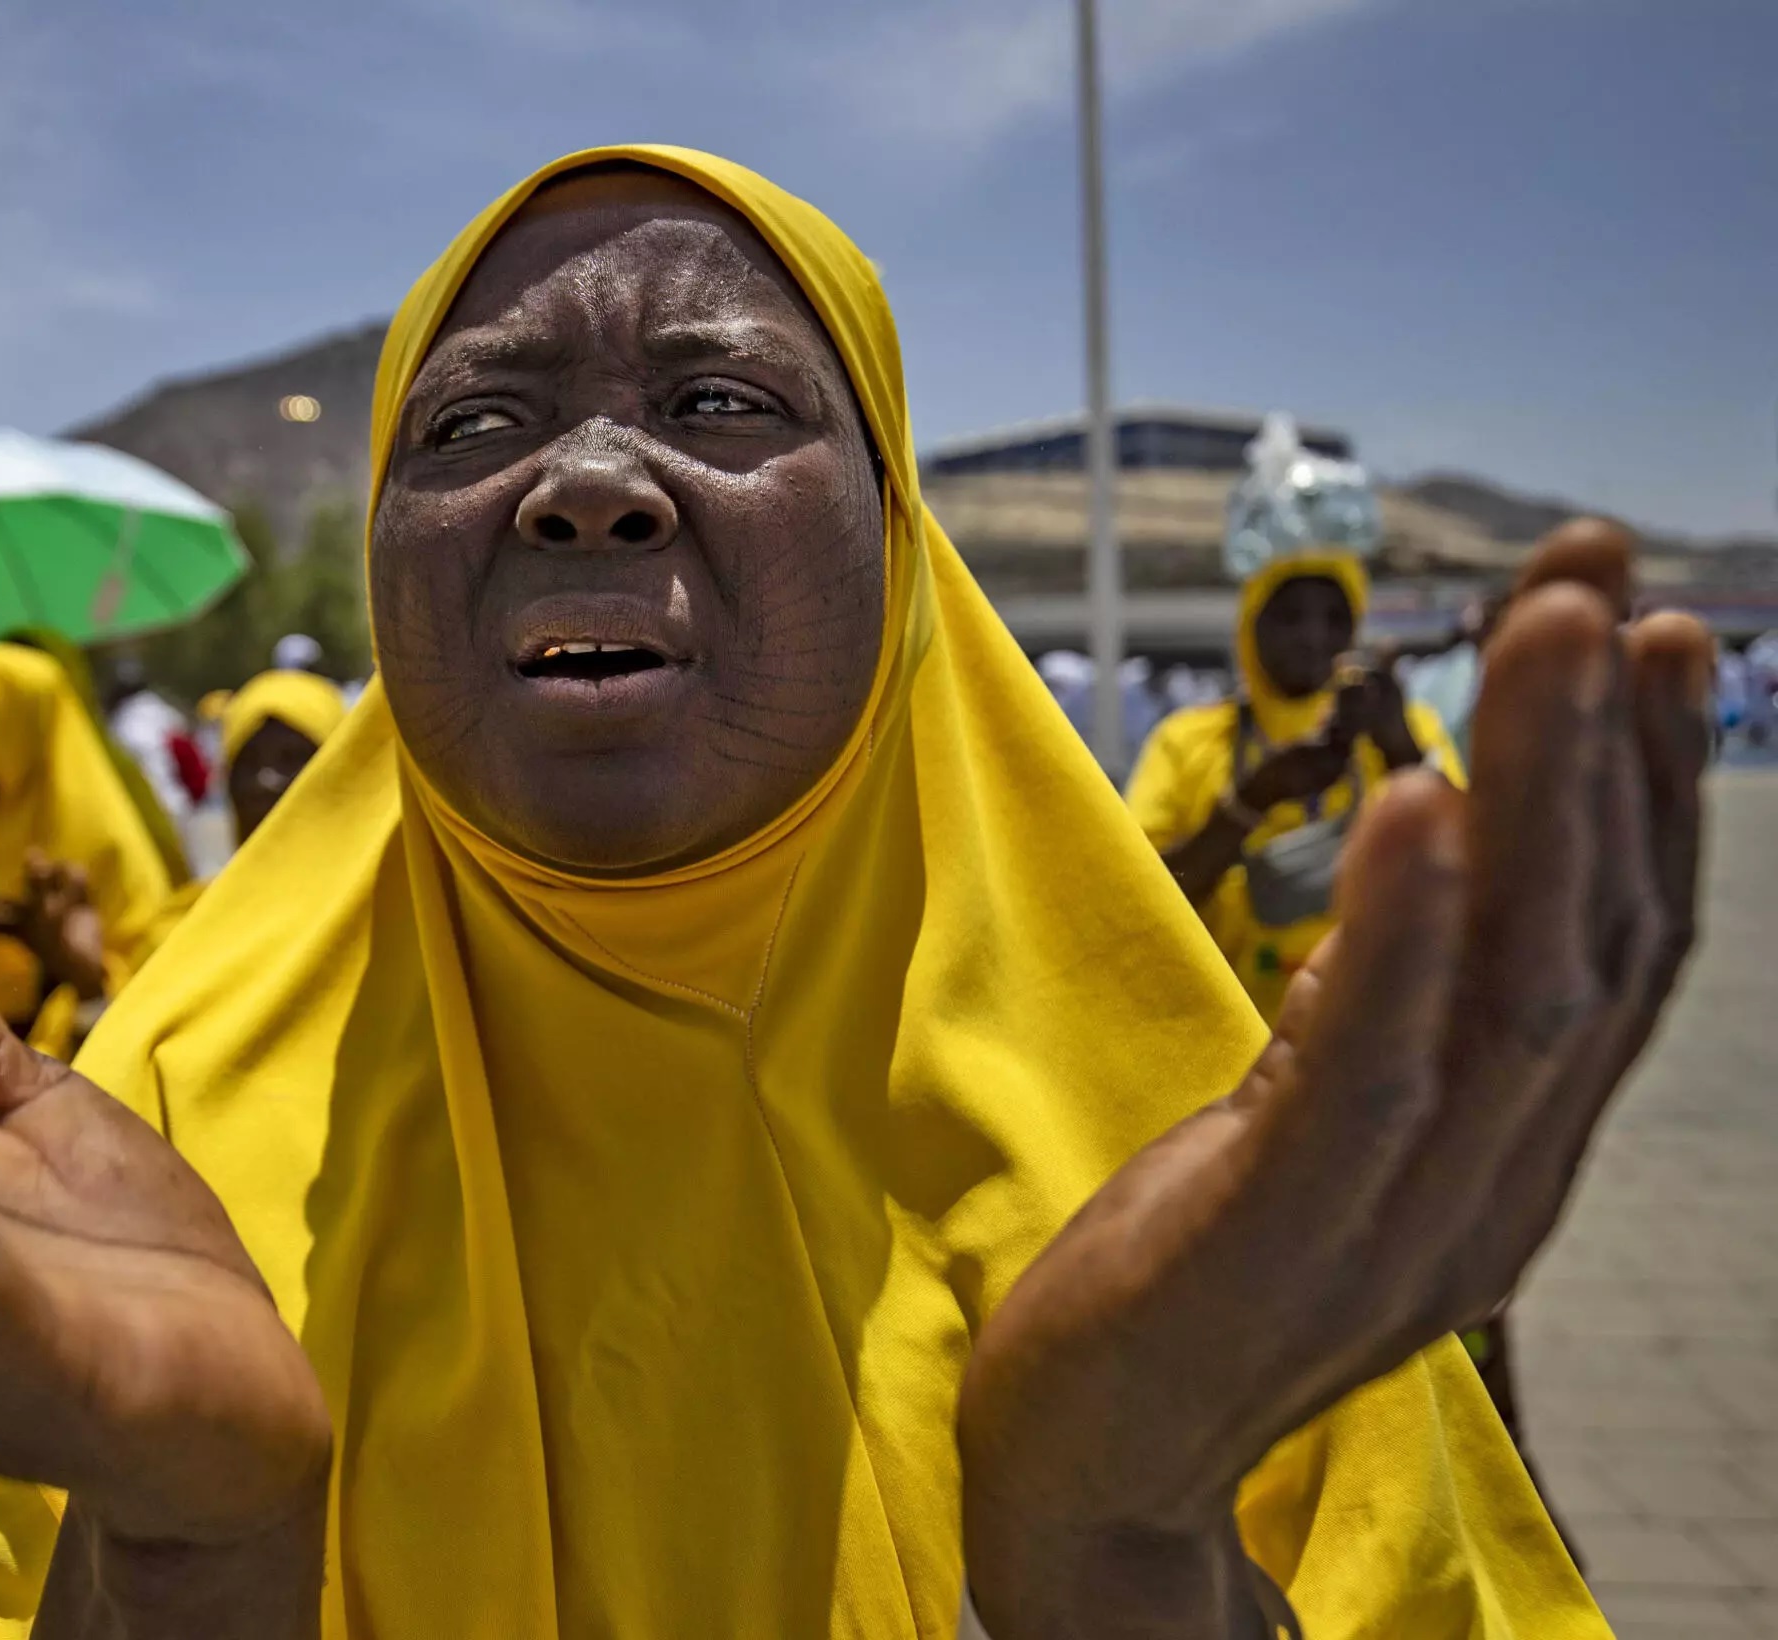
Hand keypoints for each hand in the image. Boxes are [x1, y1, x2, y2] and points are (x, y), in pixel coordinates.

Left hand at [959, 523, 1711, 1637]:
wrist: (1087, 1463)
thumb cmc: (1192, 1266)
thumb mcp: (1314, 1118)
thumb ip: (1391, 1008)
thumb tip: (1445, 837)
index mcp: (1509, 1156)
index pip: (1615, 954)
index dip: (1650, 788)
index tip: (1654, 630)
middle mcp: (1494, 1192)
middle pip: (1587, 943)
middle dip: (1610, 753)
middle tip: (1605, 583)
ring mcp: (1400, 1230)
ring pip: (1511, 989)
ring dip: (1544, 798)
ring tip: (1553, 633)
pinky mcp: (1274, 1244)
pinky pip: (1362, 1075)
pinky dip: (1402, 934)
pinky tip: (1422, 799)